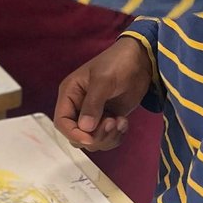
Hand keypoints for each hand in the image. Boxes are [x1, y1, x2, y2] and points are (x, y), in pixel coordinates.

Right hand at [54, 38, 153, 152]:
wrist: (140, 61)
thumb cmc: (117, 64)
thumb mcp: (103, 80)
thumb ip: (92, 104)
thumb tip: (85, 129)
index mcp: (70, 94)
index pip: (62, 122)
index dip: (73, 133)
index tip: (90, 138)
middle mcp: (78, 107)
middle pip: (77, 136)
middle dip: (95, 136)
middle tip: (113, 121)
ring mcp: (94, 115)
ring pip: (92, 141)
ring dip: (108, 137)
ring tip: (121, 121)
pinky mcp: (108, 120)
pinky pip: (106, 139)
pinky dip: (116, 137)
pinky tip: (124, 122)